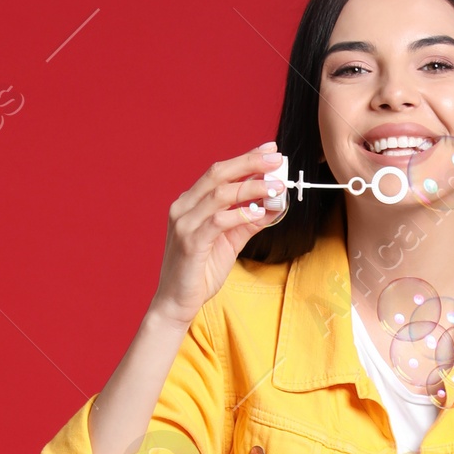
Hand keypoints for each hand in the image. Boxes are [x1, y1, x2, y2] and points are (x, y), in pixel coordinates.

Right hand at [150, 144, 285, 327]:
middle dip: (250, 163)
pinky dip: (240, 214)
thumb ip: (248, 223)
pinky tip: (259, 213)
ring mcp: (184, 224)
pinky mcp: (189, 243)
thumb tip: (273, 206)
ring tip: (275, 187)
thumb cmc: (199, 273)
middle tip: (277, 160)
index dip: (246, 158)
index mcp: (190, 203)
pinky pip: (218, 222)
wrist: (176, 303)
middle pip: (218, 174)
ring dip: (251, 187)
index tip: (270, 150)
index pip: (219, 172)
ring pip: (219, 194)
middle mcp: (184, 207)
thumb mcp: (229, 243)